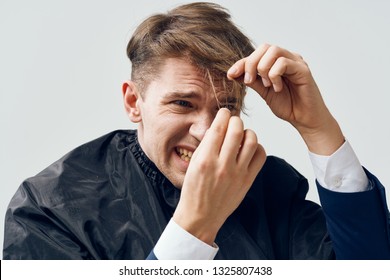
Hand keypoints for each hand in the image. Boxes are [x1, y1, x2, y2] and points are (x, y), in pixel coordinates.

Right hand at [173, 108, 265, 244]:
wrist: (201, 215)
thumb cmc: (194, 189)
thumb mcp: (194, 164)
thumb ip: (207, 144)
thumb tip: (220, 126)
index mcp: (205, 159)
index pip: (218, 127)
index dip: (223, 115)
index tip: (224, 113)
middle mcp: (222, 165)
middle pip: (236, 130)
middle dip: (235, 119)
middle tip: (233, 121)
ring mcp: (237, 173)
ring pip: (252, 140)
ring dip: (247, 132)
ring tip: (242, 135)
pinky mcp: (248, 180)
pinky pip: (260, 156)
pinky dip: (257, 147)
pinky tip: (249, 148)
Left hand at [227, 44, 343, 154]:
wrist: (304, 119)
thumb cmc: (288, 105)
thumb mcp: (264, 92)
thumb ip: (251, 81)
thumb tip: (232, 73)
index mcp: (276, 62)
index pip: (256, 54)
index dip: (241, 63)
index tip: (230, 74)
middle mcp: (287, 58)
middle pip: (264, 47)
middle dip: (251, 63)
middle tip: (249, 82)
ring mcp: (296, 62)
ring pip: (273, 51)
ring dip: (263, 68)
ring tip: (267, 85)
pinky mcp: (303, 69)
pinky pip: (283, 63)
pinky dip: (275, 75)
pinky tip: (277, 88)